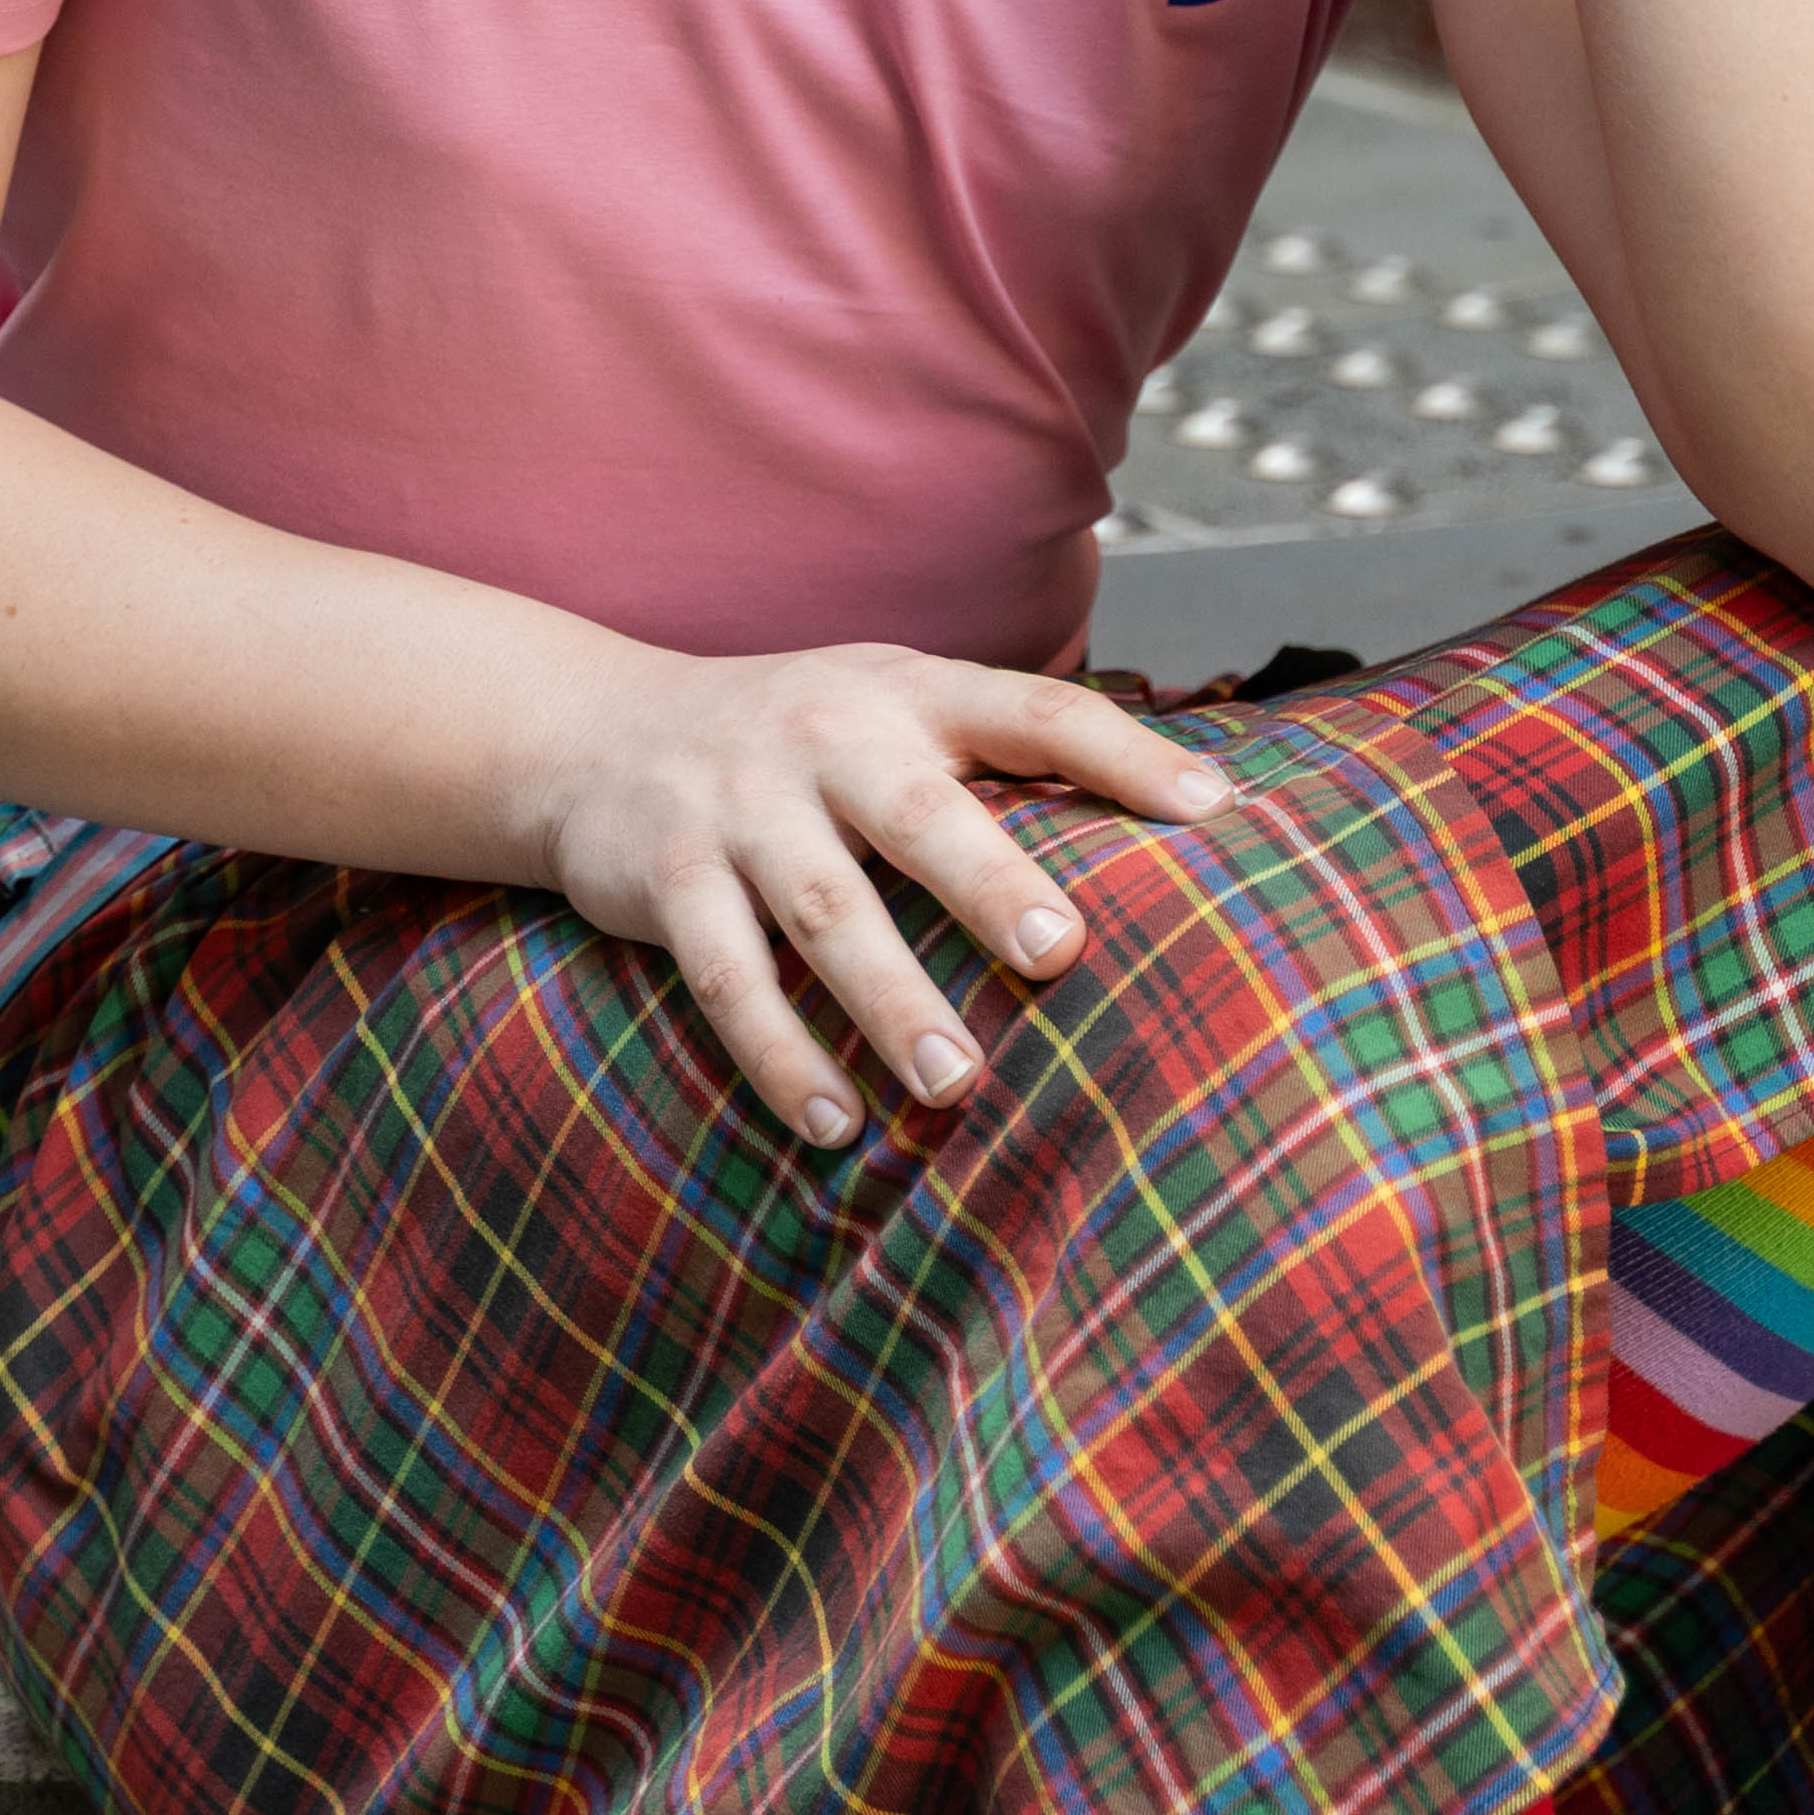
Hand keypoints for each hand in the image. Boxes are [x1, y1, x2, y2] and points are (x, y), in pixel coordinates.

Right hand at [532, 643, 1233, 1140]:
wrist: (594, 731)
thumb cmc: (796, 739)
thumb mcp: (891, 705)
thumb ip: (1000, 752)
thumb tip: (1182, 809)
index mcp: (908, 691)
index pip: (1035, 708)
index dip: (1129, 754)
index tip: (1220, 810)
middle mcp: (827, 735)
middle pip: (918, 811)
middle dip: (990, 883)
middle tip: (1060, 957)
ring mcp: (741, 805)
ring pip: (823, 907)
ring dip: (889, 1000)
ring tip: (954, 1087)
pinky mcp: (667, 878)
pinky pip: (727, 977)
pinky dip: (779, 1055)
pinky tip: (833, 1123)